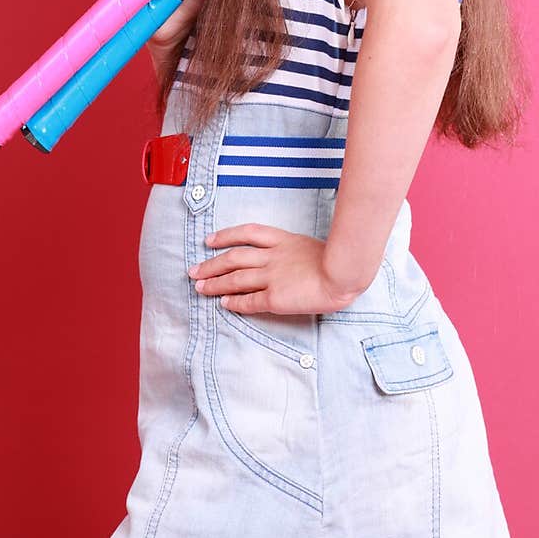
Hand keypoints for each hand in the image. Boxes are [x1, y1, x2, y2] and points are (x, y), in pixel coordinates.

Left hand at [187, 224, 357, 315]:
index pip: (247, 233)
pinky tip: (224, 304)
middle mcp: (273, 256)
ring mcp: (272, 276)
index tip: (210, 240)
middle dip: (211, 264)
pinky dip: (234, 302)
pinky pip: (248, 301)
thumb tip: (289, 258)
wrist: (344, 273)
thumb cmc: (338, 261)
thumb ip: (296, 250)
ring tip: (200, 288)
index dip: (226, 236)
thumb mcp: (314, 246)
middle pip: (234, 257)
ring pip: (235, 279)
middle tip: (194, 270)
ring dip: (215, 284)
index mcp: (283, 240)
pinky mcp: (275, 297)